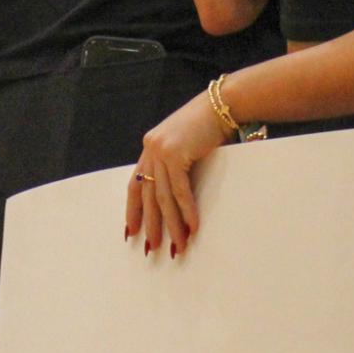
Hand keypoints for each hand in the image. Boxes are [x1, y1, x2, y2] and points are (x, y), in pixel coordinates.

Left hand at [125, 94, 223, 256]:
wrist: (221, 104)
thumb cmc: (208, 124)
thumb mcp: (184, 144)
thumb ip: (174, 163)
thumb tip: (175, 195)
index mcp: (150, 147)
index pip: (135, 184)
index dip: (133, 209)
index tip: (132, 231)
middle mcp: (150, 148)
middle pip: (147, 195)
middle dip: (150, 224)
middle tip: (152, 248)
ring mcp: (161, 150)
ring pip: (163, 197)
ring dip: (171, 224)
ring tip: (177, 246)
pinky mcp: (176, 154)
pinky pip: (180, 190)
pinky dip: (187, 211)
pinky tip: (192, 227)